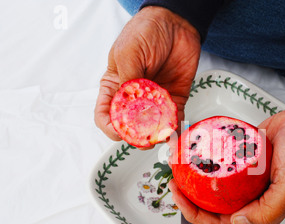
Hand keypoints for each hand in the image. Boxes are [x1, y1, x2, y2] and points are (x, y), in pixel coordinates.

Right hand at [94, 6, 200, 143]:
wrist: (177, 23)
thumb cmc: (146, 31)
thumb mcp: (129, 52)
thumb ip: (129, 81)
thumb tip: (131, 108)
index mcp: (114, 87)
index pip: (106, 115)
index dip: (111, 127)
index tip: (122, 131)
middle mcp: (133, 97)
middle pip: (130, 126)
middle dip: (137, 136)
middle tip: (146, 138)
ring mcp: (154, 100)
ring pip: (152, 127)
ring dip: (156, 134)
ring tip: (162, 134)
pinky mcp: (173, 99)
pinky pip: (173, 119)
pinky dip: (174, 126)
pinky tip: (175, 128)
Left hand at [168, 108, 284, 223]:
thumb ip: (267, 210)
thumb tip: (236, 223)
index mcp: (261, 209)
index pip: (222, 222)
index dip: (197, 215)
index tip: (181, 199)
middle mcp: (251, 195)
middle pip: (214, 205)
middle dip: (191, 198)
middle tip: (175, 183)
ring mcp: (246, 177)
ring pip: (215, 184)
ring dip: (196, 179)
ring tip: (180, 168)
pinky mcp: (244, 158)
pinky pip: (221, 162)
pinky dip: (207, 160)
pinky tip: (195, 153)